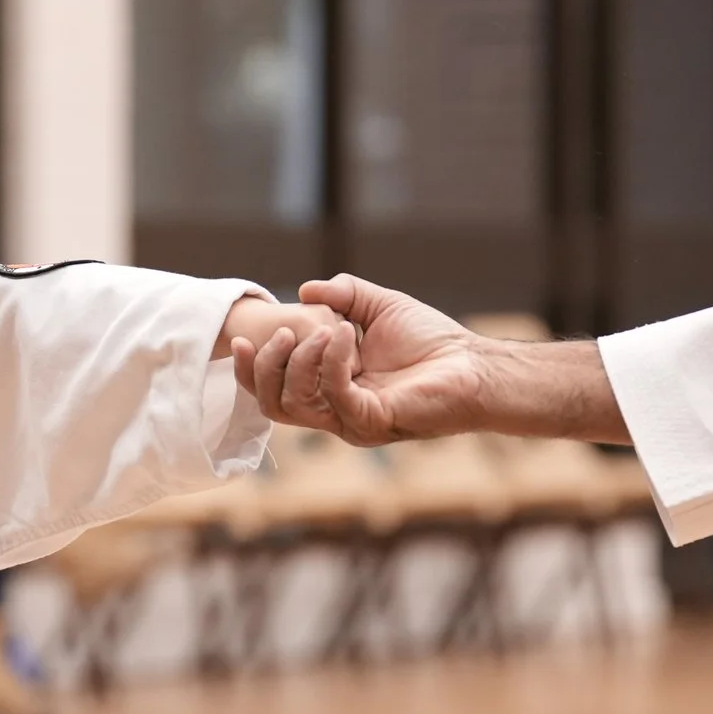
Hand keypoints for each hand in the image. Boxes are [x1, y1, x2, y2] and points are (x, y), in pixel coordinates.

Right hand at [237, 274, 486, 445]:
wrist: (473, 365)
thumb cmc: (433, 341)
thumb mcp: (379, 307)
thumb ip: (343, 295)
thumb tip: (304, 291)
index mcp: (331, 390)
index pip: (274, 391)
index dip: (249, 370)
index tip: (239, 337)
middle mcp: (336, 412)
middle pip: (273, 404)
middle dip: (264, 367)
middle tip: (283, 332)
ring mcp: (352, 421)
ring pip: (295, 403)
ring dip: (299, 361)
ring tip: (321, 329)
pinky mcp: (372, 422)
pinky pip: (334, 394)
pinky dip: (333, 361)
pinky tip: (348, 334)